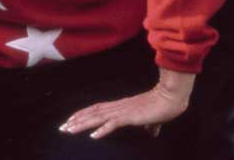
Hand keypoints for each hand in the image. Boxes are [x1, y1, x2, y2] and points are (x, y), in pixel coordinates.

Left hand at [60, 69, 193, 137]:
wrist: (171, 98)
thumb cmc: (162, 107)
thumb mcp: (153, 119)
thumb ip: (150, 126)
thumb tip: (152, 132)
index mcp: (120, 107)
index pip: (96, 109)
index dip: (82, 114)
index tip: (70, 121)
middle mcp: (117, 108)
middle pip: (91, 113)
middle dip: (76, 120)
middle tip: (62, 128)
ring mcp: (122, 112)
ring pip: (97, 118)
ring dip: (82, 124)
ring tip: (69, 130)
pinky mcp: (130, 117)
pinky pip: (113, 124)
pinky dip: (102, 129)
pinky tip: (93, 136)